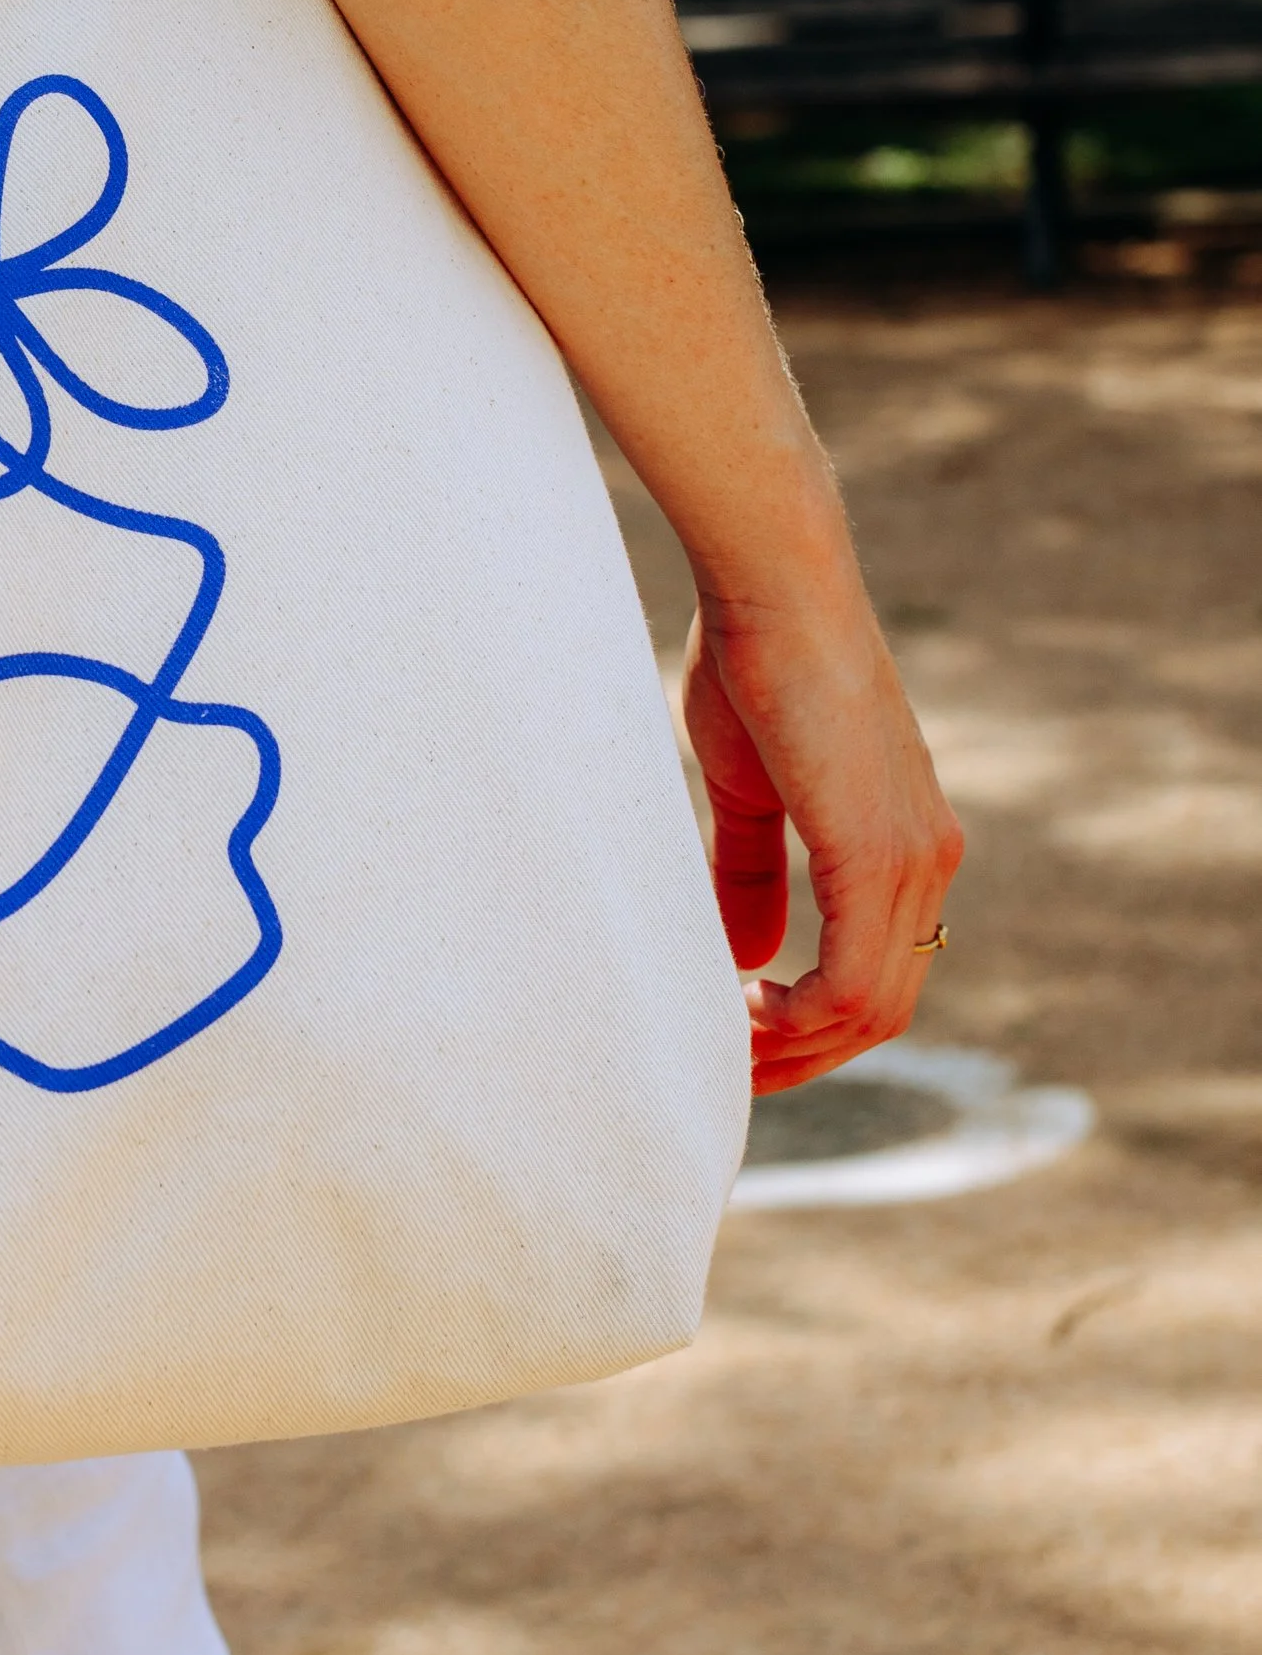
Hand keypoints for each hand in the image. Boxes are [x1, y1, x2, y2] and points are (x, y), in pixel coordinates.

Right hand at [682, 571, 962, 1095]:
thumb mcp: (749, 790)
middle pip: (883, 1009)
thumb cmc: (756, 664)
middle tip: (725, 1069)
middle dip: (804, 1055)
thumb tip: (750, 955)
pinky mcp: (878, 853)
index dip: (809, 1022)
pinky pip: (854, 981)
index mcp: (906, 843)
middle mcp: (930, 860)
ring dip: (795, 1046)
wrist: (776, 586)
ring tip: (724, 1047)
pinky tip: (743, 1009)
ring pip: (873, 1009)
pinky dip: (800, 1018)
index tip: (735, 1032)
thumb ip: (750, 872)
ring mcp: (913, 860)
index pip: (879, 971)